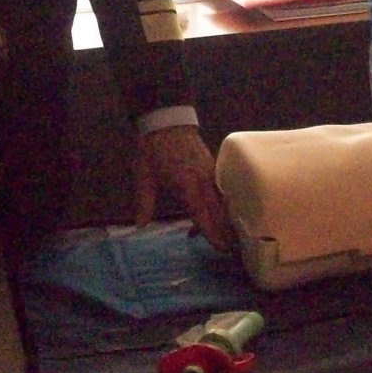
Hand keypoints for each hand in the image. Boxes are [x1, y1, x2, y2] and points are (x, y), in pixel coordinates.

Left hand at [133, 124, 233, 251]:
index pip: (202, 213)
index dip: (212, 232)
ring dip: (225, 221)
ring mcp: (211, 173)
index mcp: (186, 184)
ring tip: (226, 239)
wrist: (167, 120)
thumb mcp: (143, 175)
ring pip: (224, 202)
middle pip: (219, 212)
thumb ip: (144, 201)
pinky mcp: (214, 168)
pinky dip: (222, 206)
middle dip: (226, 232)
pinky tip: (215, 215)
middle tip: (231, 252)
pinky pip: (222, 191)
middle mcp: (203, 181)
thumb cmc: (153, 149)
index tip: (220, 248)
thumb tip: (140, 225)